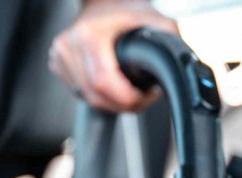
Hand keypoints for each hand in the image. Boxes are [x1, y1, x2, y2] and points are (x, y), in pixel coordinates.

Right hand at [49, 0, 179, 112]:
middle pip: (97, 96)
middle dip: (124, 104)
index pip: (104, 83)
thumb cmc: (125, 9)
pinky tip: (110, 84)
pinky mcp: (57, 64)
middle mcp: (69, 45)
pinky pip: (80, 93)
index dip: (129, 99)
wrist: (101, 2)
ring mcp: (60, 56)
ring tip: (128, 90)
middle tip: (142, 97)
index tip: (147, 96)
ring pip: (89, 99)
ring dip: (112, 102)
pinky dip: (98, 96)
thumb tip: (184, 62)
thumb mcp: (153, 20)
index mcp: (89, 35)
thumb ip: (170, 40)